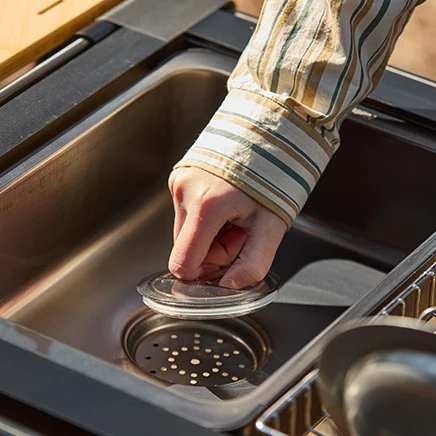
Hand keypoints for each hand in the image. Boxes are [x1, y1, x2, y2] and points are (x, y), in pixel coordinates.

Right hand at [168, 167, 286, 288]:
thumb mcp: (272, 227)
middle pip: (186, 248)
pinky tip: (225, 202)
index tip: (223, 265)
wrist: (269, 141)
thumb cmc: (274, 180)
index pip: (182, 263)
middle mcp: (185, 191)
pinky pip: (186, 211)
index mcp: (206, 205)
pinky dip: (205, 215)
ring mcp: (179, 180)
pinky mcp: (179, 176)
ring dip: (209, 232)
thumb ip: (253, 264)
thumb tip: (229, 285)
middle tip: (240, 230)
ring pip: (186, 231)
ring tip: (235, 213)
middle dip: (213, 249)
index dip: (201, 274)